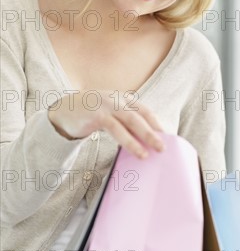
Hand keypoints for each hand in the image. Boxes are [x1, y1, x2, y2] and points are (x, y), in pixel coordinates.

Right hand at [48, 90, 164, 158]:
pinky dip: (128, 141)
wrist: (61, 110)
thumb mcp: (109, 113)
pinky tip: (137, 151)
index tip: (168, 137)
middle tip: (165, 146)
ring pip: (131, 122)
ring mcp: (107, 105)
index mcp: (122, 98)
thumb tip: (144, 140)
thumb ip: (124, 122)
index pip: (144, 110)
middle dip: (154, 131)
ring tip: (152, 152)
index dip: (156, 123)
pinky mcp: (97, 115)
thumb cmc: (88, 114)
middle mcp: (117, 99)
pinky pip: (116, 129)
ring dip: (144, 137)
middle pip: (140, 116)